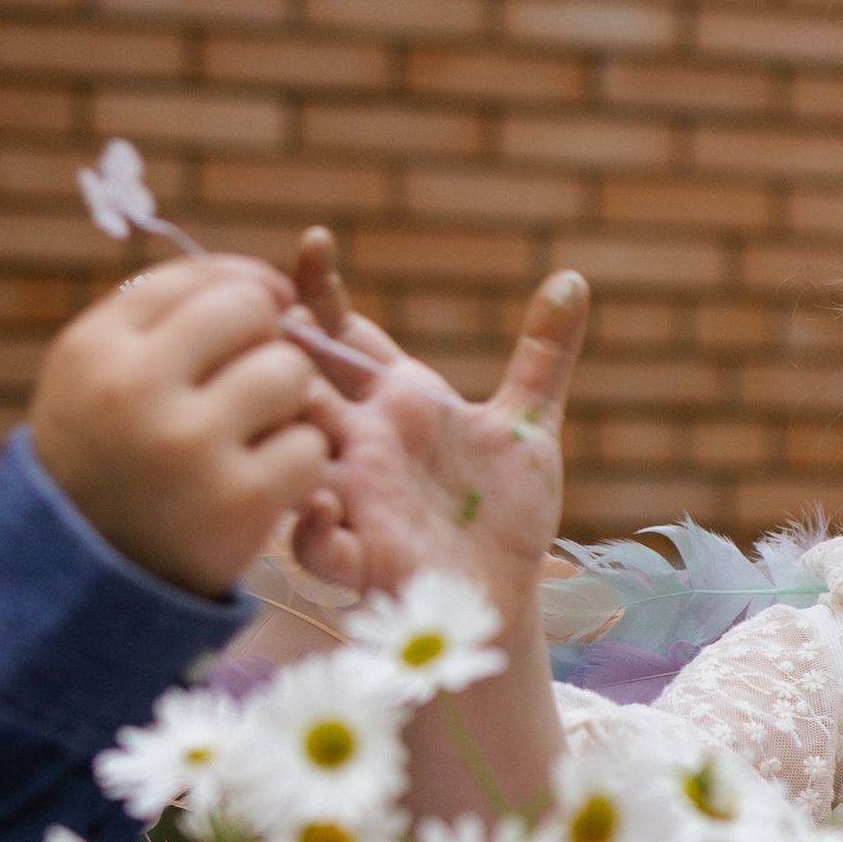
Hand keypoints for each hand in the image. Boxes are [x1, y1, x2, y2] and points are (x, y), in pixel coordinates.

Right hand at [30, 255, 330, 598]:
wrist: (86, 587)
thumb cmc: (104, 464)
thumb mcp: (96, 381)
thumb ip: (161, 322)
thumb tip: (265, 284)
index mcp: (94, 348)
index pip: (196, 278)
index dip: (245, 287)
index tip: (264, 309)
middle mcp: (133, 387)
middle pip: (250, 312)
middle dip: (269, 341)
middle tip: (256, 383)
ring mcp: (188, 444)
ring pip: (288, 373)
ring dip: (289, 403)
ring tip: (255, 435)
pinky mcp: (238, 501)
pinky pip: (307, 447)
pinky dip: (299, 466)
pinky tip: (265, 485)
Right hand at [288, 226, 589, 623]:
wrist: (503, 600)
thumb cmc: (506, 518)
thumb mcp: (530, 427)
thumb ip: (542, 355)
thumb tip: (573, 280)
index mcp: (397, 401)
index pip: (342, 333)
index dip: (319, 288)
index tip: (313, 241)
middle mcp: (362, 442)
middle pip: (300, 380)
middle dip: (277, 348)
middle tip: (269, 318)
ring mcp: (353, 496)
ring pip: (291, 450)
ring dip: (286, 427)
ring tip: (294, 403)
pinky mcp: (359, 556)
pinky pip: (313, 540)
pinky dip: (313, 527)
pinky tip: (329, 513)